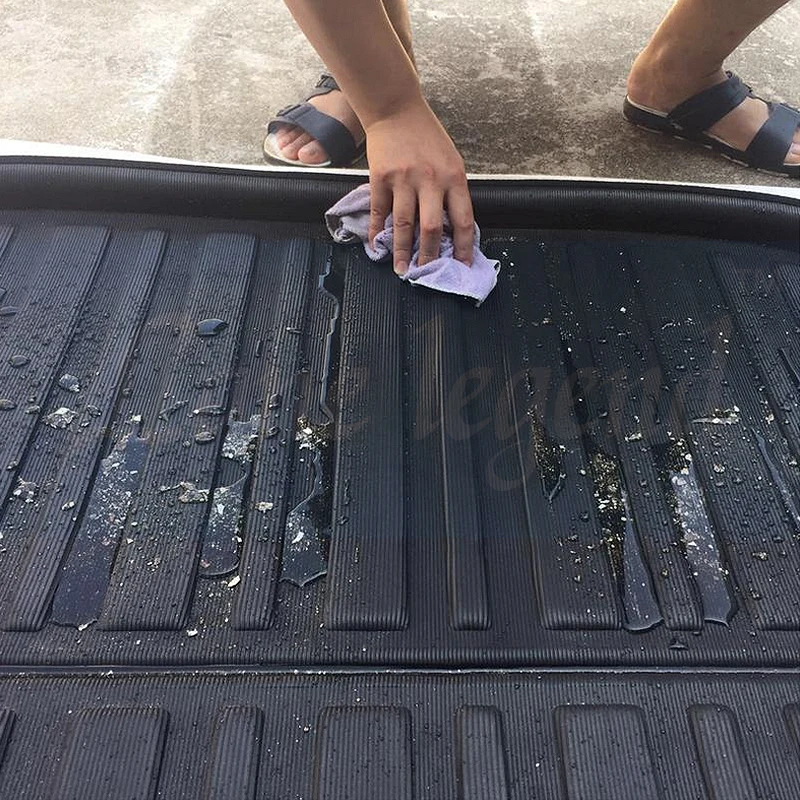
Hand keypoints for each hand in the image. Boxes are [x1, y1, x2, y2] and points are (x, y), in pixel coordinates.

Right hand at [365, 100, 473, 274]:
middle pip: (431, 229)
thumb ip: (451, 193)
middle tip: (425, 274)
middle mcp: (430, 180)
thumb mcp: (451, 161)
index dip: (463, 247)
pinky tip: (377, 246)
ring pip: (403, 225)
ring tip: (401, 269)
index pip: (463, 221)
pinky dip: (378, 231)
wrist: (396, 109)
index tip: (461, 266)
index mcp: (454, 177)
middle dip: (429, 257)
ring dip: (401, 251)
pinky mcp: (380, 178)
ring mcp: (403, 179)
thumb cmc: (427, 137)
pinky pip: (379, 212)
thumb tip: (449, 230)